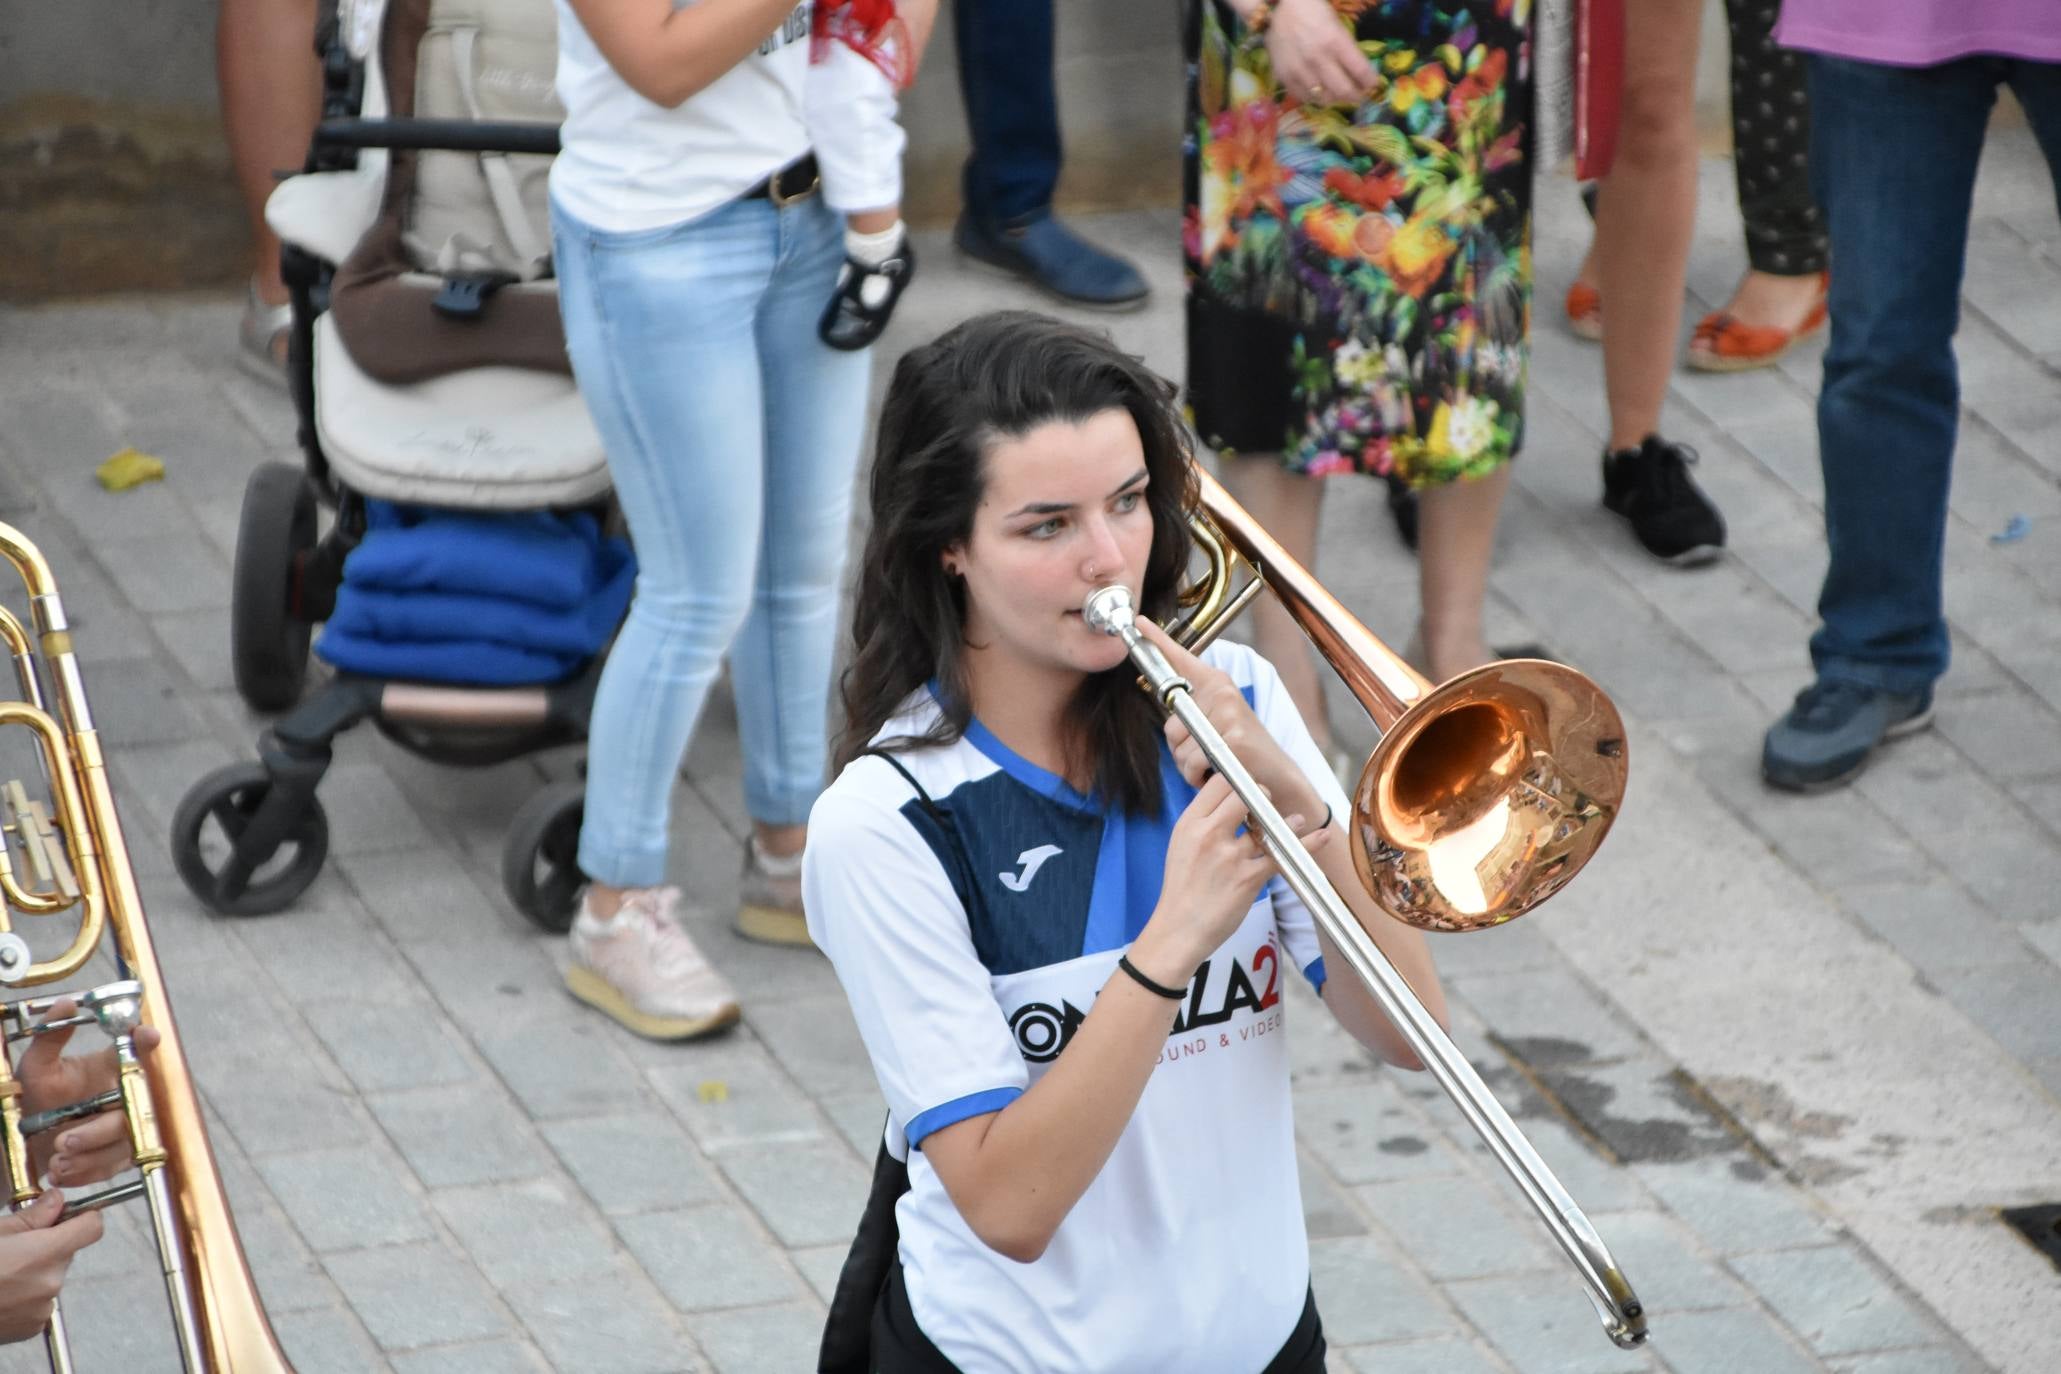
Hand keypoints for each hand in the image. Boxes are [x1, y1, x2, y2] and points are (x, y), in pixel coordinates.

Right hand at [0, 1190, 100, 1343]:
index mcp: (46, 1253)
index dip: (83, 1217)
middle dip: (49, 1247)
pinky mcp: (33, 1327)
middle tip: (15, 1249)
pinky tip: (1, 1294)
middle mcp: (52, 1282)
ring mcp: (43, 1308)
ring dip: (35, 1273)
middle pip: (67, 1253)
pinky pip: (40, 1302)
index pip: (92, 1227)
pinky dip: (26, 1296)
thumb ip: (33, 1216)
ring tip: (2, 1274)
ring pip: (51, 1278)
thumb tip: (57, 1200)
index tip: (70, 1216)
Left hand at [16, 1000, 158, 1187]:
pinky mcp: (116, 1158)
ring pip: (123, 1145)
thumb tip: (67, 1003)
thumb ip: (51, 1036)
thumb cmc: (35, 1098)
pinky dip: (86, 1172)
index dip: (146, 1042)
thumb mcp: (36, 1067)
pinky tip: (62, 1171)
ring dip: (90, 1155)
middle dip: (100, 1130)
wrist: (24, 1143)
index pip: (137, 1050)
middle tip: (65, 1140)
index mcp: (110, 1068)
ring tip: (57, 1160)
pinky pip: (112, 1169)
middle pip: (133, 1112)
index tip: (148, 1036)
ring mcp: (124, 1129)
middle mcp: (124, 1097)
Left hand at [1133, 619, 1327, 832]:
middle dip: (1179, 748)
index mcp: (1217, 684)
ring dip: (1188, 767)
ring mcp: (1228, 714)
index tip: (1138, 623)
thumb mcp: (1217, 721)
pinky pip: (1192, 762)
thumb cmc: (1243, 751)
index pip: (1182, 659)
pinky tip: (1215, 775)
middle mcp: (1222, 692)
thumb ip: (1192, 710)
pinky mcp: (1232, 739)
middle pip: (1170, 724)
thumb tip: (1166, 703)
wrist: (1277, 776)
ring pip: (1178, 747)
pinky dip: (1197, 777)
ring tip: (1212, 765)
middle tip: (1203, 755)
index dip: (1157, 641)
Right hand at [1134, 771, 1332, 982]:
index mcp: (1189, 824)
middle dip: (1261, 796)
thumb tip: (1230, 800)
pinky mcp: (1248, 879)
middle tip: (1266, 805)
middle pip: (1245, 793)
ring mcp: (1229, 856)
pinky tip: (1319, 836)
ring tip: (1294, 821)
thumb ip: (1203, 821)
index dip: (1238, 781)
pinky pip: (1282, 854)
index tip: (1247, 789)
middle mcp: (1208, 835)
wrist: (1179, 929)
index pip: (1220, 782)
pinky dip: (1305, 845)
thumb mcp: (1181, 845)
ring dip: (1284, 821)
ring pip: (1266, 822)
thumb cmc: (1182, 888)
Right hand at [1262, 0, 1376, 108]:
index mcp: (1334, 41)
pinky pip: (1304, 97)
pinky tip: (1319, 92)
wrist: (1282, 8)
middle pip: (1343, 91)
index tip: (1372, 85)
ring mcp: (1299, 69)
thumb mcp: (1337, 26)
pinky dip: (1315, 98)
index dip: (1370, 82)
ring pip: (1324, 99)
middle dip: (1355, 96)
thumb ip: (1348, 51)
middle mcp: (1317, 59)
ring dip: (1335, 99)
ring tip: (1338, 94)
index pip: (1361, 71)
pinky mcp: (1284, 76)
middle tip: (1358, 96)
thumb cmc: (1314, 13)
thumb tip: (1360, 76)